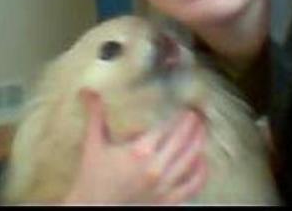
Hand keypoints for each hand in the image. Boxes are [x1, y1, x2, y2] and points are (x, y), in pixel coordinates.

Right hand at [63, 89, 206, 204]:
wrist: (93, 209)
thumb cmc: (92, 177)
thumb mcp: (93, 143)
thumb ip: (95, 115)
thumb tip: (89, 91)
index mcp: (140, 151)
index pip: (167, 127)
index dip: (180, 116)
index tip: (185, 106)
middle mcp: (155, 167)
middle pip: (183, 140)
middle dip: (193, 124)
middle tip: (197, 112)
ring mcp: (164, 186)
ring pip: (191, 159)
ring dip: (199, 141)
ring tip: (203, 129)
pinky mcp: (168, 201)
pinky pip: (192, 185)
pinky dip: (201, 171)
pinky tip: (202, 160)